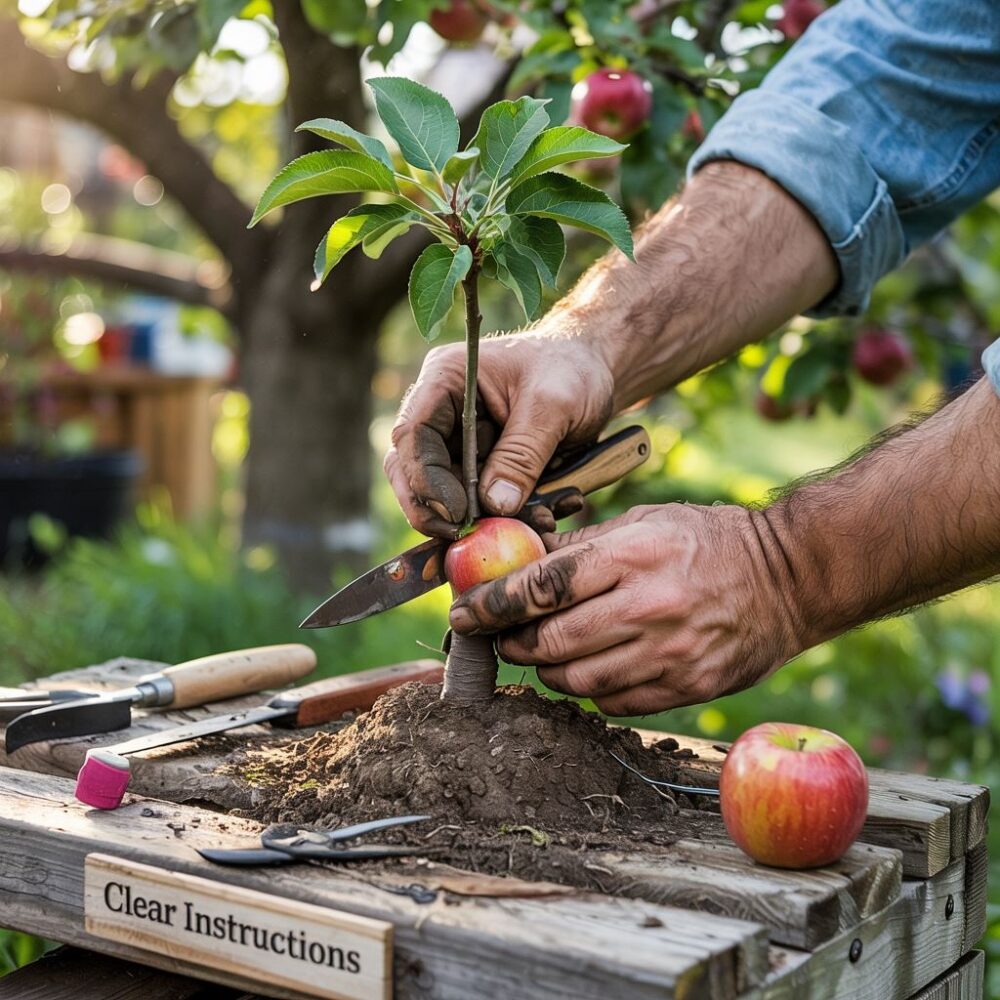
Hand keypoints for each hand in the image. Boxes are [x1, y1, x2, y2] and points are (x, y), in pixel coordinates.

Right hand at [384, 333, 614, 536]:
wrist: (594, 370)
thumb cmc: (572, 370)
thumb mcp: (554, 405)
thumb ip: (523, 454)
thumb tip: (495, 506)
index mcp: (445, 379)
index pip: (413, 435)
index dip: (426, 479)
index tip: (457, 513)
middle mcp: (441, 412)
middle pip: (412, 470)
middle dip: (436, 510)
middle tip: (467, 536)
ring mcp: (458, 441)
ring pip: (443, 494)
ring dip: (480, 519)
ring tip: (534, 522)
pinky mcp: (480, 466)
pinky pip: (478, 501)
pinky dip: (506, 517)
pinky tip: (545, 515)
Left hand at [447, 504, 806, 715]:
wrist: (789, 578)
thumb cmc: (709, 540)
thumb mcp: (645, 521)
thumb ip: (582, 547)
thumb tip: (519, 562)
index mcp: (632, 555)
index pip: (540, 586)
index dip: (491, 604)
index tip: (463, 614)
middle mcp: (649, 607)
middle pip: (549, 641)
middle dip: (510, 643)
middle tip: (497, 638)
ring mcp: (670, 653)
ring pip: (575, 680)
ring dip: (544, 670)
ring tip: (539, 652)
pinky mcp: (687, 688)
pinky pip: (613, 702)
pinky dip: (588, 690)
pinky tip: (588, 669)